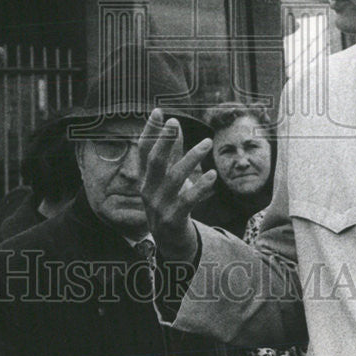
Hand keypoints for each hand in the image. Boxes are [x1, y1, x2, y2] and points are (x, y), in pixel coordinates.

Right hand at [138, 108, 216, 261]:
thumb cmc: (171, 204)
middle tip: (175, 121)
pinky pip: (187, 200)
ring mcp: (159, 206)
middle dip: (164, 140)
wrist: (171, 243)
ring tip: (207, 142)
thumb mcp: (168, 179)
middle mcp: (149, 191)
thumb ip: (172, 154)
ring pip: (174, 178)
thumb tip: (176, 126)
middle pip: (154, 161)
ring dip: (191, 158)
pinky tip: (212, 175)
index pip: (143, 151)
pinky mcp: (173, 219)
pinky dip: (200, 187)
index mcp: (146, 179)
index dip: (150, 131)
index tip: (157, 111)